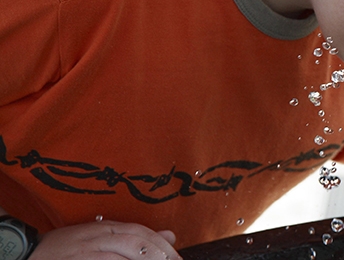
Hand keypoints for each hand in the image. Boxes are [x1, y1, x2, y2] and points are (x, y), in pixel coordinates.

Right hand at [30, 220, 180, 259]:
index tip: (177, 258)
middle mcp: (99, 235)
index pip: (142, 233)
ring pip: (124, 252)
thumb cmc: (65, 249)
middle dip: (160, 254)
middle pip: (137, 241)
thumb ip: (133, 236)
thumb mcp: (100, 236)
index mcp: (107, 226)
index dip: (163, 246)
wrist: (27, 253)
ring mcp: (87, 248)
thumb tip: (171, 235)